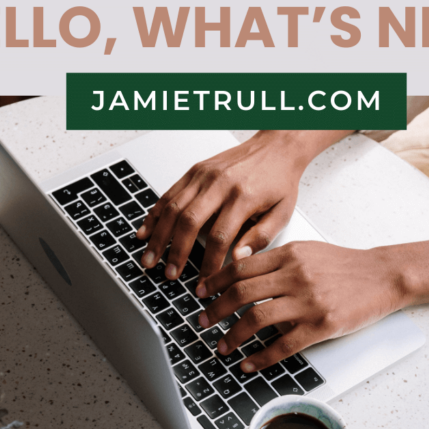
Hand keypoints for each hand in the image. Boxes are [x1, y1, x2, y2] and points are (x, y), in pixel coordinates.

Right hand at [136, 131, 309, 280]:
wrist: (277, 146)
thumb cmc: (279, 180)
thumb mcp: (282, 213)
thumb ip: (261, 238)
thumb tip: (238, 260)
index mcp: (243, 197)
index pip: (220, 237)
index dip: (209, 264)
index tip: (204, 283)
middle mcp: (220, 184)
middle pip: (189, 222)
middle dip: (175, 252)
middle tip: (168, 274)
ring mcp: (204, 175)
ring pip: (173, 208)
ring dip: (158, 236)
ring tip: (149, 258)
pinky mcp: (195, 170)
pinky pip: (169, 194)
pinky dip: (154, 214)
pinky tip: (146, 231)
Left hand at [196, 241, 405, 373]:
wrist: (383, 276)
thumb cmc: (346, 266)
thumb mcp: (308, 251)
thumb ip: (277, 259)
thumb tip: (241, 268)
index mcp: (289, 255)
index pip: (240, 267)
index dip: (215, 281)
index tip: (201, 292)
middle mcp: (295, 276)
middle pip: (241, 293)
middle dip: (215, 310)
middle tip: (202, 321)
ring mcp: (308, 301)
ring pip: (256, 319)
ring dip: (233, 335)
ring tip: (222, 346)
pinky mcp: (321, 325)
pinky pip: (283, 345)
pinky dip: (260, 357)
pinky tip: (249, 363)